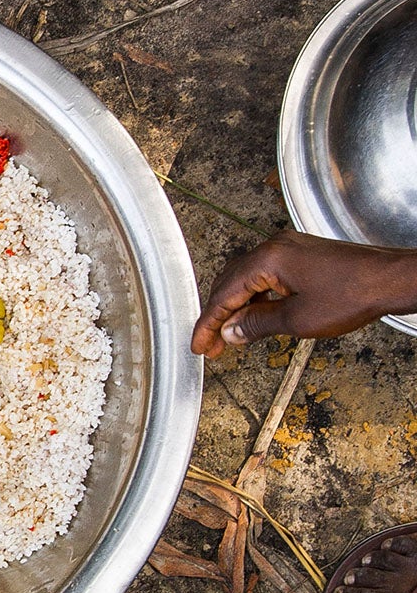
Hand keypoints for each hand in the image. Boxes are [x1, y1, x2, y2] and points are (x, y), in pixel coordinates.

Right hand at [191, 231, 416, 357]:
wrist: (391, 279)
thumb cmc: (354, 293)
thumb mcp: (298, 320)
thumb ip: (257, 324)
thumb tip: (231, 331)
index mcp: (267, 259)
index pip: (224, 296)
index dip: (209, 324)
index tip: (200, 344)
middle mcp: (273, 247)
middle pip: (229, 284)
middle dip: (218, 316)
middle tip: (213, 344)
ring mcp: (287, 248)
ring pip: (246, 279)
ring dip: (236, 307)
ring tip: (232, 335)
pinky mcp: (299, 254)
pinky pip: (265, 275)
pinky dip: (254, 297)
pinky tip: (256, 315)